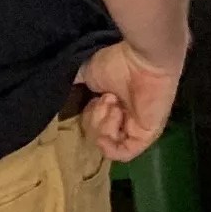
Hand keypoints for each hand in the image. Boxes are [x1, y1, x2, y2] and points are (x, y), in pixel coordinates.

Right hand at [75, 41, 181, 162]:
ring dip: (103, 125)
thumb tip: (63, 96)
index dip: (88, 117)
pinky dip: (110, 146)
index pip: (96, 125)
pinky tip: (108, 129)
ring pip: (108, 144)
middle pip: (98, 136)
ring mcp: (136, 127)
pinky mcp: (147, 135)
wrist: (142, 58)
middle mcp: (126, 117)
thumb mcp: (88, 74)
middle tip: (106, 98)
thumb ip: (78, 88)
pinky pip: (124, 153)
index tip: (91, 99)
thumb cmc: (119, 62)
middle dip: (95, 119)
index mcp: (114, 105)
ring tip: (113, 103)